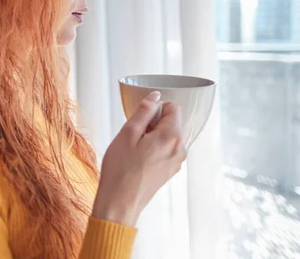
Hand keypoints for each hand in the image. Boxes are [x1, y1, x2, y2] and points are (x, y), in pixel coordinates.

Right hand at [92, 91, 186, 226]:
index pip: (173, 108)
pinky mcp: (170, 171)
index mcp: (171, 137)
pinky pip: (166, 150)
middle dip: (154, 123)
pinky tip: (138, 158)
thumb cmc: (120, 171)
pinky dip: (154, 148)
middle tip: (134, 135)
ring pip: (168, 136)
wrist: (120, 203)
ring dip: (153, 136)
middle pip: (171, 122)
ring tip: (135, 149)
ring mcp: (176, 162)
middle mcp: (179, 149)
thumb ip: (144, 112)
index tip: (141, 118)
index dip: (156, 108)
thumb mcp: (128, 134)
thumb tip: (155, 97)